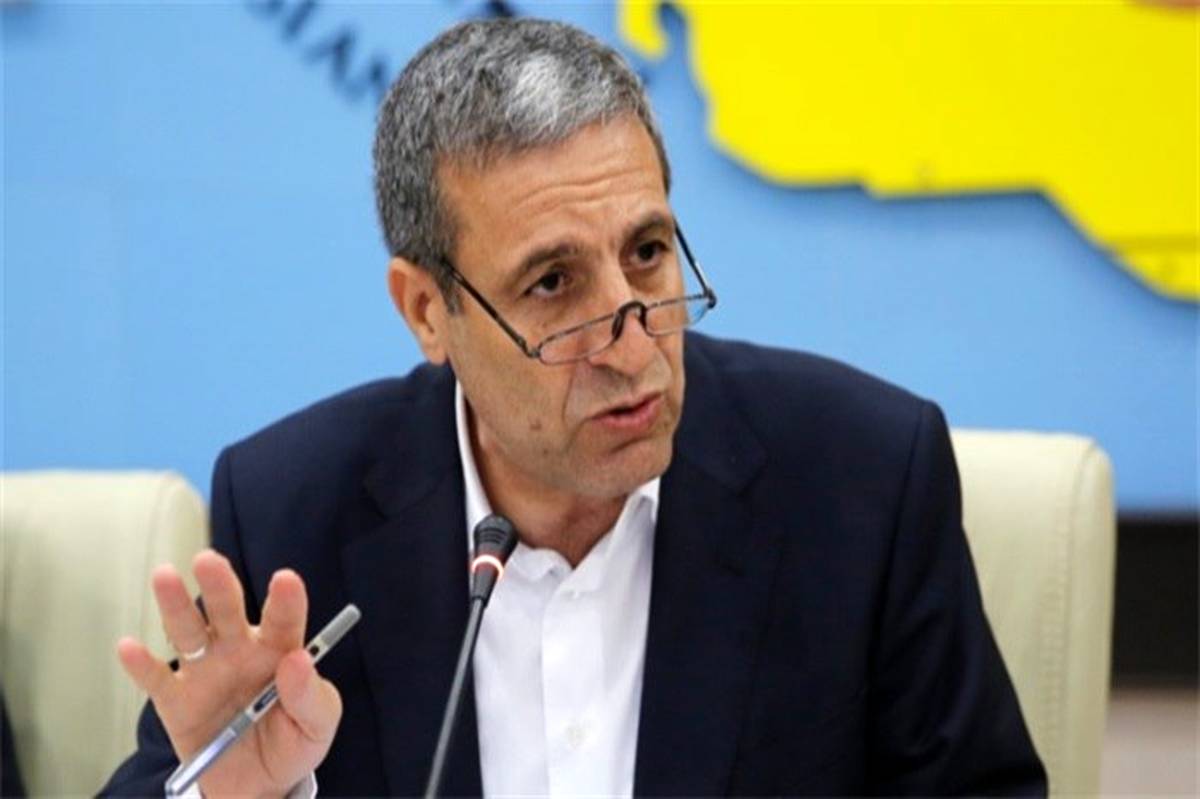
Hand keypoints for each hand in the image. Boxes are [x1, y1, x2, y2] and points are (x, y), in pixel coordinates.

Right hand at [117, 550, 341, 797]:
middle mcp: (239, 651)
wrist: (257, 784)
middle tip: (209, 560)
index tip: (285, 580)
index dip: (285, 600)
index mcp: (280, 649)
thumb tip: (296, 662)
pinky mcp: (176, 701)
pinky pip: (155, 680)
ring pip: (188, 633)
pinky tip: (130, 647)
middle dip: (219, 586)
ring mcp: (205, 672)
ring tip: (164, 577)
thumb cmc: (293, 741)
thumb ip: (311, 696)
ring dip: (175, 606)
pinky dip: (140, 664)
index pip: (284, 619)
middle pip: (228, 612)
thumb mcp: (317, 725)